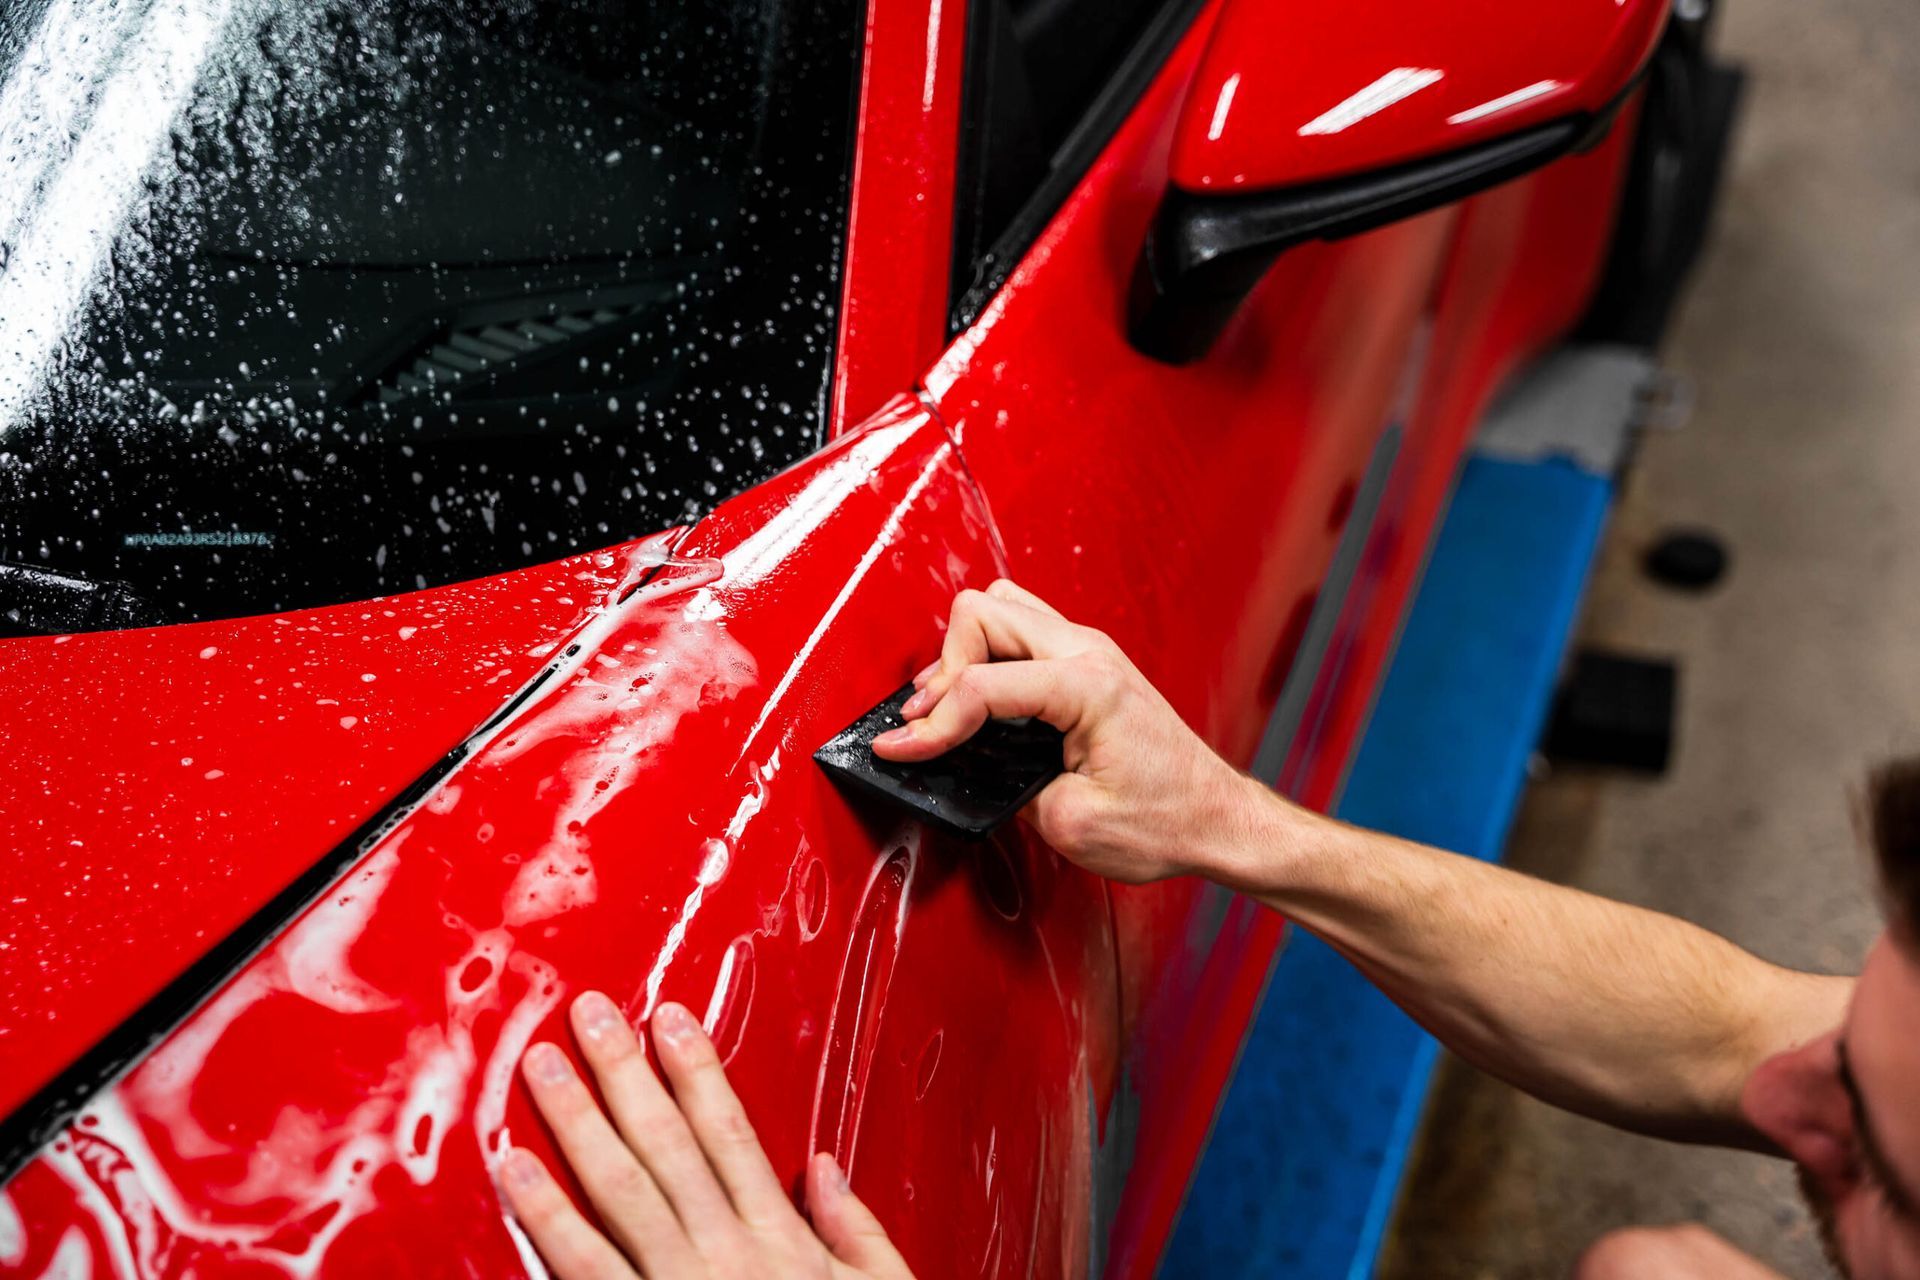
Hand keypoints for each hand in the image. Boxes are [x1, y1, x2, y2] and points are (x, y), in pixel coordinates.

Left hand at [501, 993, 913, 1279]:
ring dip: (576, 1125)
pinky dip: (547, 1219)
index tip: (669, 1017)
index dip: (698, 1070)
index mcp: (782, 1239)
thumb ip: (857, 1229)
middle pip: (667, 1146)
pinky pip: (585, 1271)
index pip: (731, 1133)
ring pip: (619, 1195)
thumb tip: (826, 1165)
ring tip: (540, 1068)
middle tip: (587, 1012)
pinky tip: (516, 1173)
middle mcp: (727, 1256)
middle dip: (624, 1073)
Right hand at [871, 580, 1257, 883]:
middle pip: (983, 613)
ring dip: (964, 653)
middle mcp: (1089, 652)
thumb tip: (963, 767)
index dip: (930, 724)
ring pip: (1000, 607)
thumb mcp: (1072, 822)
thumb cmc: (1165, 821)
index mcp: (1088, 686)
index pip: (982, 686)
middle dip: (944, 669)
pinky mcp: (1088, 662)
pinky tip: (980, 697)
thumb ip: (1006, 788)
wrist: (1216, 818)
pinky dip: (988, 654)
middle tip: (927, 724)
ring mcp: (1090, 649)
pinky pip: (1021, 627)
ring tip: (946, 707)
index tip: (899, 752)